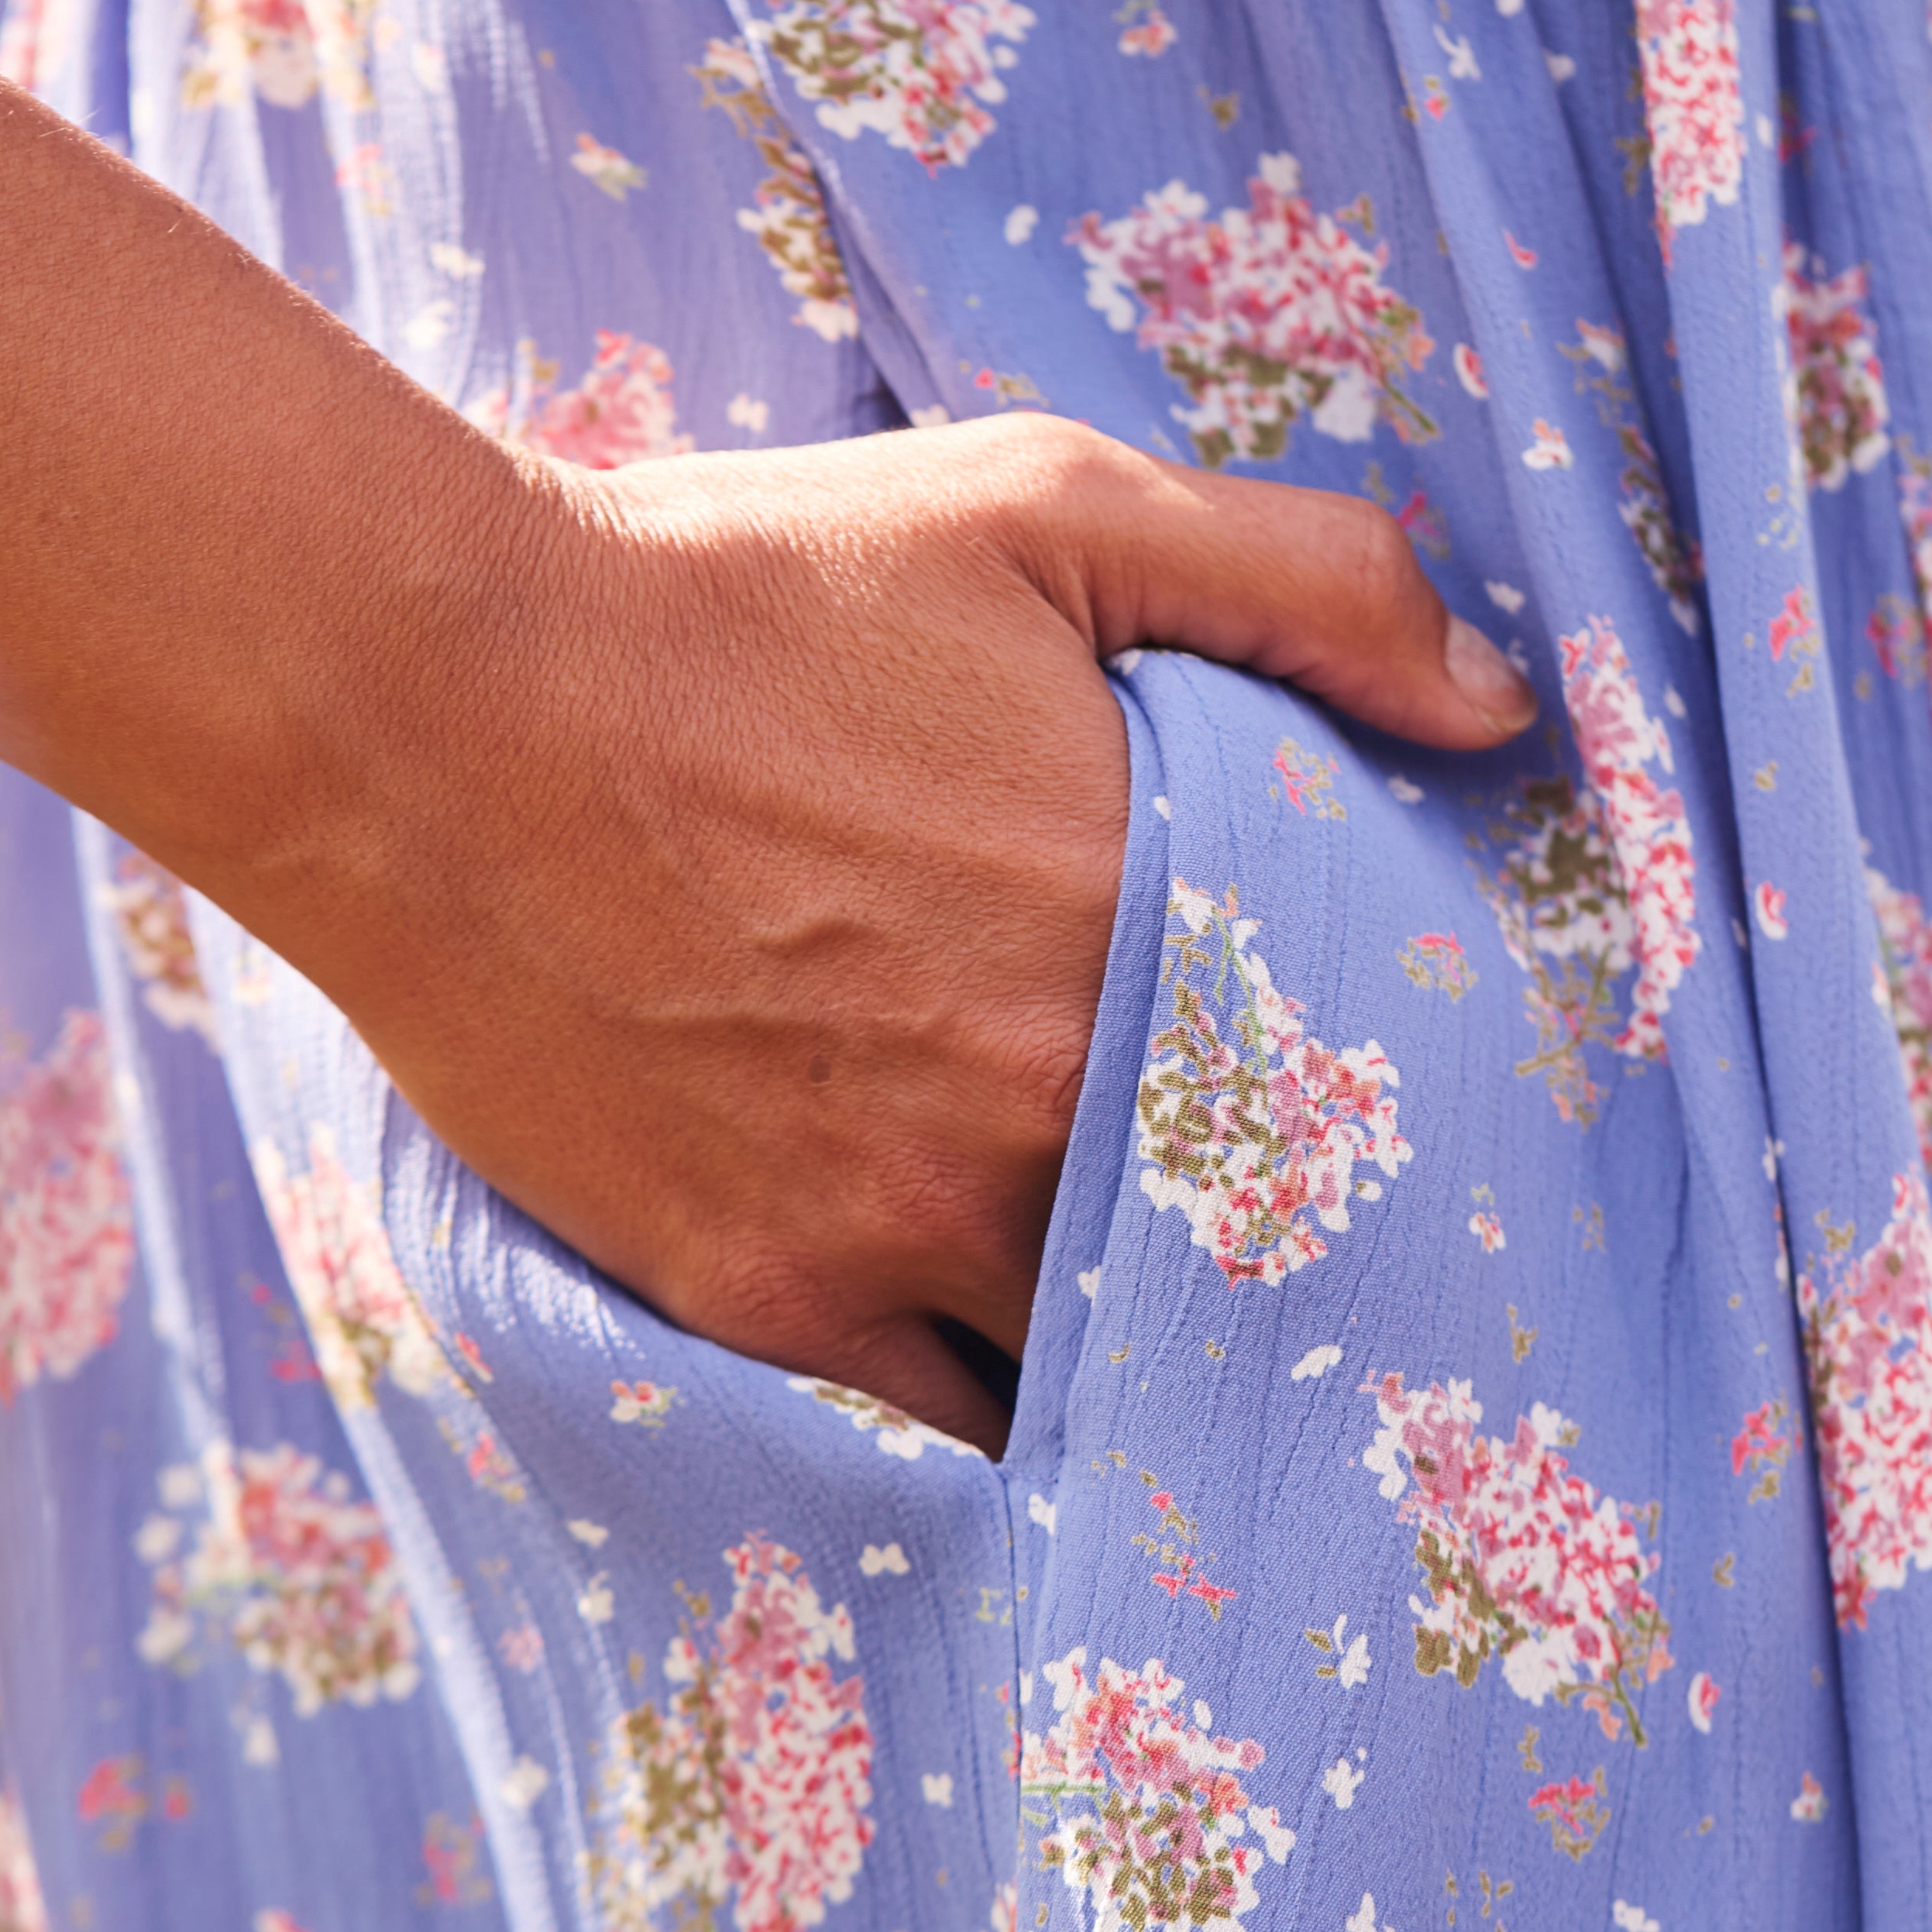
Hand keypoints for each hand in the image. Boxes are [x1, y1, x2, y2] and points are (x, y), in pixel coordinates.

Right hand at [291, 414, 1532, 1453]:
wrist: (429, 703)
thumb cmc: (736, 590)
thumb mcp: (1041, 507)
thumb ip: (1306, 588)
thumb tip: (1501, 709)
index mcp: (1150, 936)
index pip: (1358, 1105)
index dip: (1395, 1143)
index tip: (1410, 1155)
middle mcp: (1050, 1121)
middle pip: (1241, 1264)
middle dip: (1283, 1275)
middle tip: (1326, 1289)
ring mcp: (903, 1230)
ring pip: (1098, 1369)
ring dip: (1146, 1361)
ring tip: (1184, 1355)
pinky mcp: (767, 1298)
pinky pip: (935, 1424)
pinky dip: (997, 1416)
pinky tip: (1028, 1399)